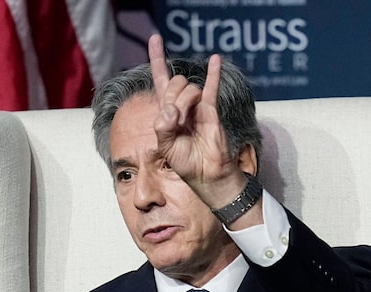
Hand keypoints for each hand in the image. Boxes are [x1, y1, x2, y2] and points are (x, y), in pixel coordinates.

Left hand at [147, 34, 244, 207]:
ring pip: (188, 88)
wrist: (207, 174)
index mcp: (166, 114)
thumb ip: (163, 127)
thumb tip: (171, 108)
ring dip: (185, 101)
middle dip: (172, 96)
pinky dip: (213, 73)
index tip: (155, 39)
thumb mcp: (165, 147)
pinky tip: (215, 59)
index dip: (157, 60)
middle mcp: (181, 106)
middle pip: (172, 84)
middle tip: (176, 119)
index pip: (160, 81)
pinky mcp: (211, 111)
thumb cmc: (186, 164)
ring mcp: (196, 107)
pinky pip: (211, 88)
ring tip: (188, 122)